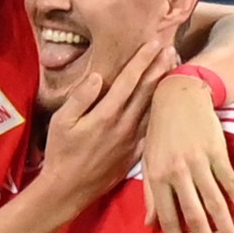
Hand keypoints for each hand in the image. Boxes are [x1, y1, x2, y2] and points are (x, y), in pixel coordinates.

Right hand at [39, 40, 174, 216]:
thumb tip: (98, 76)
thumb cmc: (60, 153)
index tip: (155, 43)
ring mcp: (133, 140)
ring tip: (173, 68)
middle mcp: (124, 125)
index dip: (143, 60)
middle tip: (172, 48)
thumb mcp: (61, 122)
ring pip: (153, 107)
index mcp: (106, 114)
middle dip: (159, 67)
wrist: (68, 190)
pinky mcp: (135, 154)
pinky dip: (160, 113)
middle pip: (146, 90)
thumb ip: (80, 98)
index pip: (129, 80)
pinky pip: (152, 129)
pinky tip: (167, 104)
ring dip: (163, 86)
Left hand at [141, 74, 233, 232]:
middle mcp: (177, 172)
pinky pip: (230, 180)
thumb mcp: (147, 161)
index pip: (168, 218)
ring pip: (214, 202)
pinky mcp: (217, 151)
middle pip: (194, 215)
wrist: (178, 95)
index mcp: (157, 177)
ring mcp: (198, 162)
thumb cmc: (160, 131)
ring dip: (225, 227)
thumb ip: (148, 194)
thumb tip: (150, 224)